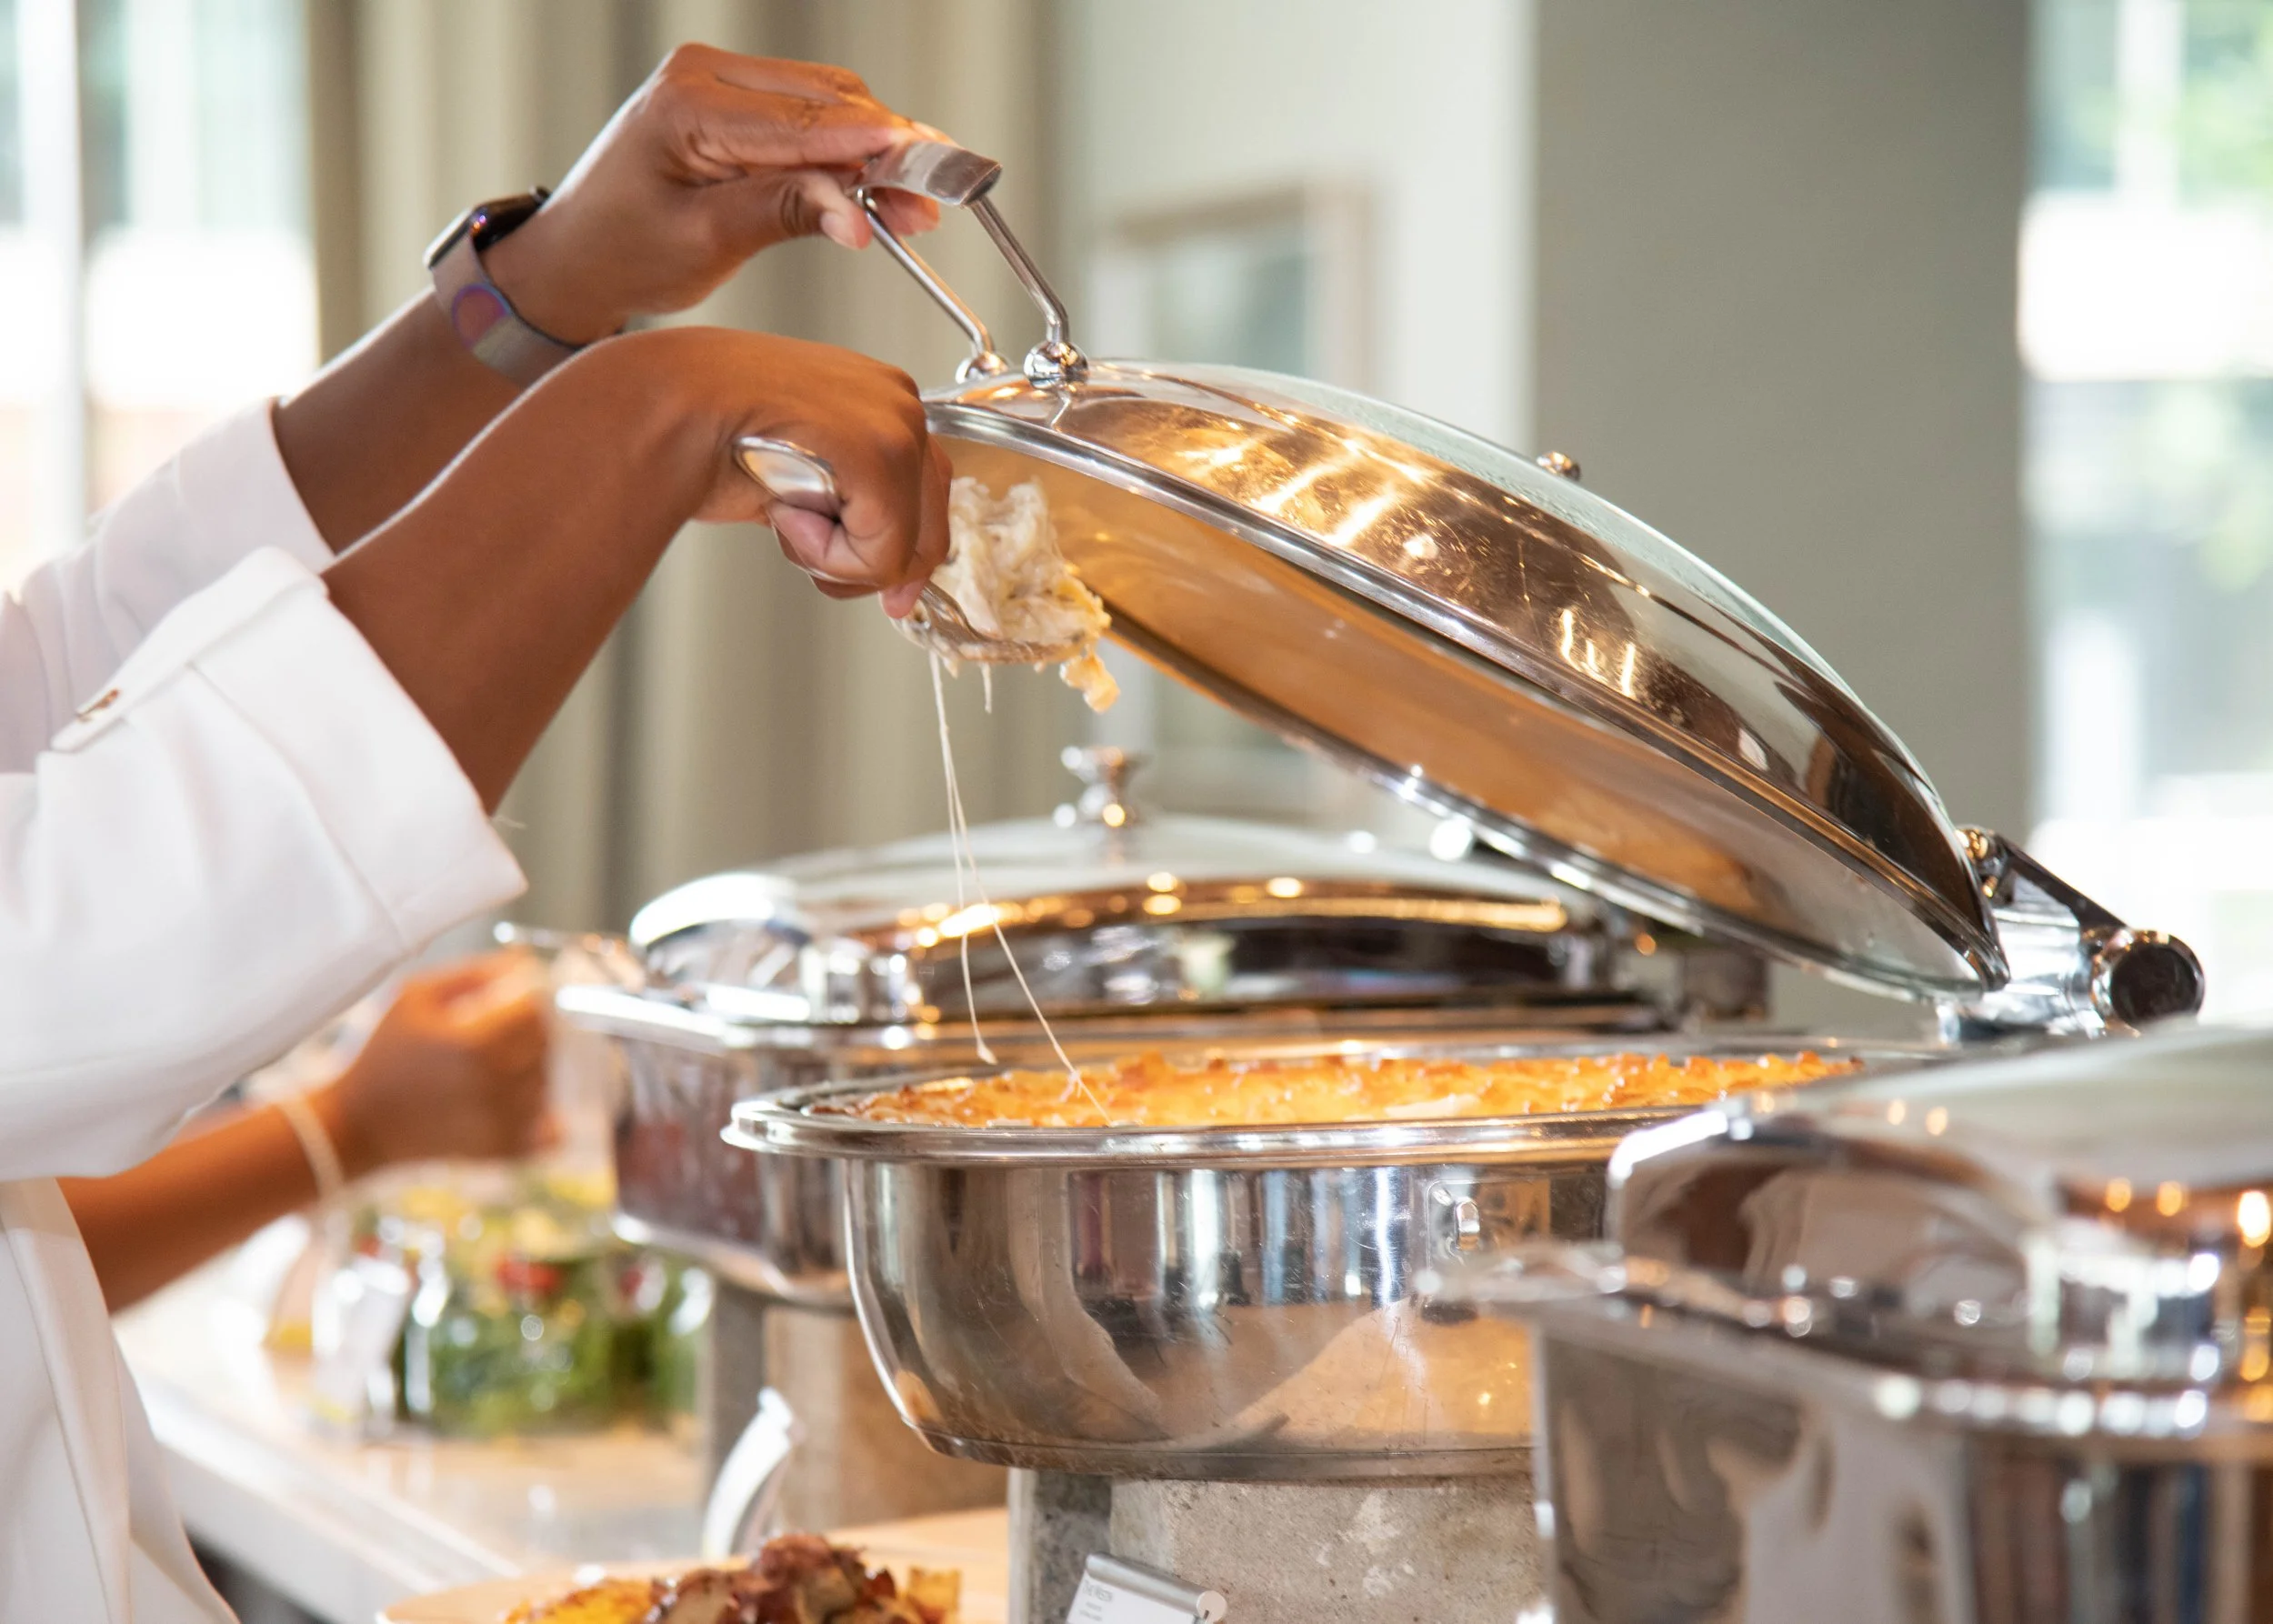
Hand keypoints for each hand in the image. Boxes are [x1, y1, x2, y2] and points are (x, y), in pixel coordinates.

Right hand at [319, 952, 554, 1170]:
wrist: (359, 1123)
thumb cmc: (383, 1052)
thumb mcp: (414, 995)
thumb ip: (473, 972)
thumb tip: (523, 960)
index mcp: (476, 1043)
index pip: (536, 1010)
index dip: (526, 1000)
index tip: (505, 1002)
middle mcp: (496, 1084)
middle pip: (545, 1043)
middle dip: (528, 1031)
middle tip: (493, 1033)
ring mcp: (504, 1122)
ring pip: (546, 1081)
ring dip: (529, 1069)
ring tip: (487, 1068)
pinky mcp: (503, 1150)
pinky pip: (552, 1128)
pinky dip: (541, 1113)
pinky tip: (510, 1103)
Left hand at [483, 47, 942, 344]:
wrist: (576, 258)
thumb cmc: (621, 251)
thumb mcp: (705, 240)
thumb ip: (782, 213)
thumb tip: (856, 215)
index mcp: (687, 101)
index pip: (803, 118)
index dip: (873, 144)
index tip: (927, 163)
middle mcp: (706, 76)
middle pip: (828, 98)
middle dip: (887, 150)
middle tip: (932, 202)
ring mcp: (722, 86)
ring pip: (829, 105)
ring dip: (876, 154)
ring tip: (915, 209)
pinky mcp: (737, 107)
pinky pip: (810, 119)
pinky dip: (850, 154)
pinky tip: (881, 192)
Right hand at [617, 326, 952, 615]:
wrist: (667, 409)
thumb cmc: (711, 435)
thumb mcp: (799, 477)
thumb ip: (850, 511)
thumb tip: (899, 586)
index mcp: (879, 396)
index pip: (928, 492)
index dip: (904, 553)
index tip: (891, 595)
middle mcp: (898, 400)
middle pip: (931, 527)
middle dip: (870, 563)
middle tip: (805, 543)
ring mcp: (897, 424)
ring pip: (903, 548)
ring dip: (834, 555)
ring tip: (784, 507)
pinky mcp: (883, 455)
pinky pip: (882, 554)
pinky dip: (825, 554)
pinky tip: (783, 507)